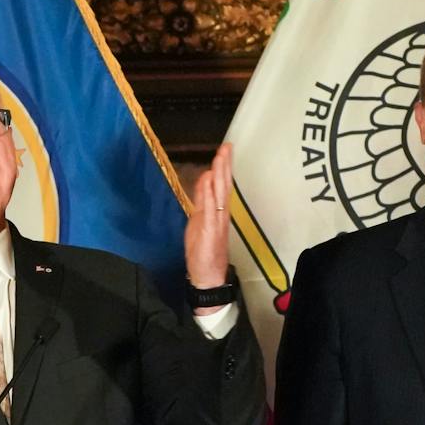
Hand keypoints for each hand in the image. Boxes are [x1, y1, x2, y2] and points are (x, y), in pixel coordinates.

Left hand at [185, 142, 232, 309]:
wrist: (207, 277)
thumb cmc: (203, 253)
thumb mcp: (198, 224)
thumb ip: (201, 204)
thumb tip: (202, 184)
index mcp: (217, 213)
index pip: (221, 186)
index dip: (222, 168)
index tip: (224, 151)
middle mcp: (220, 215)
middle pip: (223, 186)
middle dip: (224, 166)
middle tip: (226, 147)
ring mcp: (216, 222)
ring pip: (219, 194)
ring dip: (219, 174)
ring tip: (220, 157)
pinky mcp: (210, 231)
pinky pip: (210, 209)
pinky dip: (208, 194)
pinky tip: (208, 180)